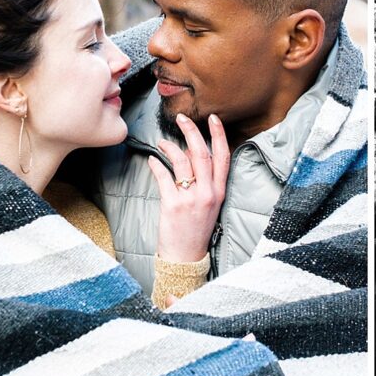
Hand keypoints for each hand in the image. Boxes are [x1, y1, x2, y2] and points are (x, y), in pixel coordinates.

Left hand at [148, 113, 228, 263]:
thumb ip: (206, 182)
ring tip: (162, 143)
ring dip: (170, 147)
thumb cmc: (195, 229)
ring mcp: (191, 199)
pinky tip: (152, 161)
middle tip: (182, 118)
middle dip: (192, 131)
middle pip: (202, 153)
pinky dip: (156, 165)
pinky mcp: (173, 204)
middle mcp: (208, 193)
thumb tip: (193, 157)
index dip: (219, 135)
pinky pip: (164, 177)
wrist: (186, 257)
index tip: (213, 119)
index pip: (223, 157)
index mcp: (219, 191)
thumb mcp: (209, 205)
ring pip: (182, 162)